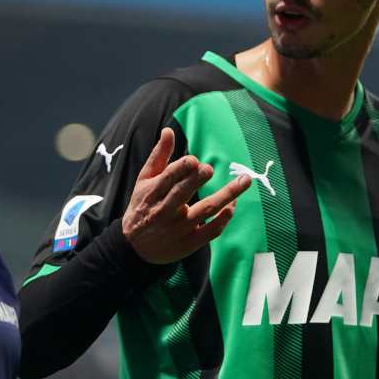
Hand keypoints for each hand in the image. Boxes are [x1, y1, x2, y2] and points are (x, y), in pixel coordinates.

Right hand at [121, 128, 250, 264]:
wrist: (135, 248)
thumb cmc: (142, 206)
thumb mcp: (144, 180)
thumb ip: (159, 156)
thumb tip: (168, 131)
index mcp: (152, 193)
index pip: (167, 179)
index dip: (181, 169)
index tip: (194, 160)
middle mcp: (165, 211)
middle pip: (183, 194)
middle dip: (197, 180)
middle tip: (209, 168)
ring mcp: (179, 228)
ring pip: (205, 210)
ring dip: (226, 195)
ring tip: (244, 181)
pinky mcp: (190, 242)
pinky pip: (211, 230)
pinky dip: (224, 218)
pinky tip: (233, 205)